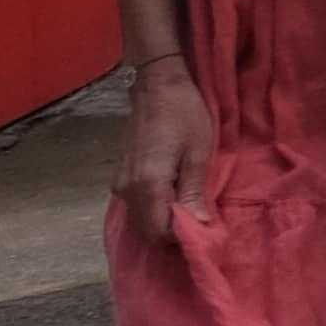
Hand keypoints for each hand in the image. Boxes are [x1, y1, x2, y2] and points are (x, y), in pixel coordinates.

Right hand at [116, 63, 212, 246]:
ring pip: (140, 219)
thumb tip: (199, 227)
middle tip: (203, 224)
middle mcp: (126, 189)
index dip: (182, 238)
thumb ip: (194, 193)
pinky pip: (136, 206)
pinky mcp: (120, 177)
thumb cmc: (185, 115)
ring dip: (164, 222)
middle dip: (173, 234)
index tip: (206, 234)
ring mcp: (119, 183)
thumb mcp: (198, 154)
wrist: (157, 86)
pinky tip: (176, 200)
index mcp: (147, 184)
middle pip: (147, 230)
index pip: (159, 231)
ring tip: (192, 211)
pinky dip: (155, 210)